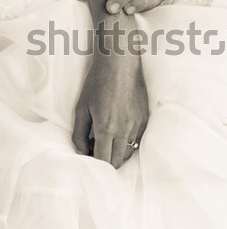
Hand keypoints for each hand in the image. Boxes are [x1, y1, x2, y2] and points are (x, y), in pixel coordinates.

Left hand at [72, 46, 148, 168]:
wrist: (119, 65)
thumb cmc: (97, 83)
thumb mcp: (81, 108)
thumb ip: (79, 134)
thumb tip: (82, 151)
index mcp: (106, 128)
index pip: (103, 160)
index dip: (94, 163)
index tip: (89, 155)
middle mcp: (124, 130)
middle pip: (117, 161)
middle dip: (106, 160)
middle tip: (97, 148)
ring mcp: (137, 124)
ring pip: (128, 152)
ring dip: (117, 151)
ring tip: (108, 138)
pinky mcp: (145, 118)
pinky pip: (137, 139)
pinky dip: (128, 141)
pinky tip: (119, 129)